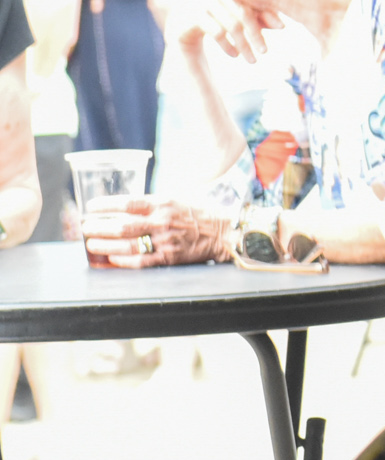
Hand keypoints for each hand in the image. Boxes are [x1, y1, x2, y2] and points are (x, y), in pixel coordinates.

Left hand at [79, 197, 229, 266]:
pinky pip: (141, 261)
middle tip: (85, 228)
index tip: (90, 207)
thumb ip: (152, 203)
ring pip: (127, 244)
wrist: (224, 232)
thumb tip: (124, 206)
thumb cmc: (199, 214)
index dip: (105, 205)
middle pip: (122, 225)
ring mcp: (165, 240)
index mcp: (163, 203)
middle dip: (99, 227)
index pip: (127, 203)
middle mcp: (162, 221)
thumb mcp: (176, 199)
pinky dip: (122, 260)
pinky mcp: (169, 257)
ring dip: (105, 245)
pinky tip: (110, 258)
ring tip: (90, 244)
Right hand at [178, 0, 282, 64]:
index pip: (249, 1)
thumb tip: (282, 25)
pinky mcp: (187, 19)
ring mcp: (196, 5)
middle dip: (255, 34)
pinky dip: (227, 45)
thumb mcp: (237, 24)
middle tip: (265, 52)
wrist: (180, 37)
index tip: (282, 28)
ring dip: (243, 45)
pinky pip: (215, 31)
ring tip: (252, 60)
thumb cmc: (214, 27)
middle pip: (241, 14)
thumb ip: (257, 21)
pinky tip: (234, 55)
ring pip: (230, 25)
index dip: (265, 14)